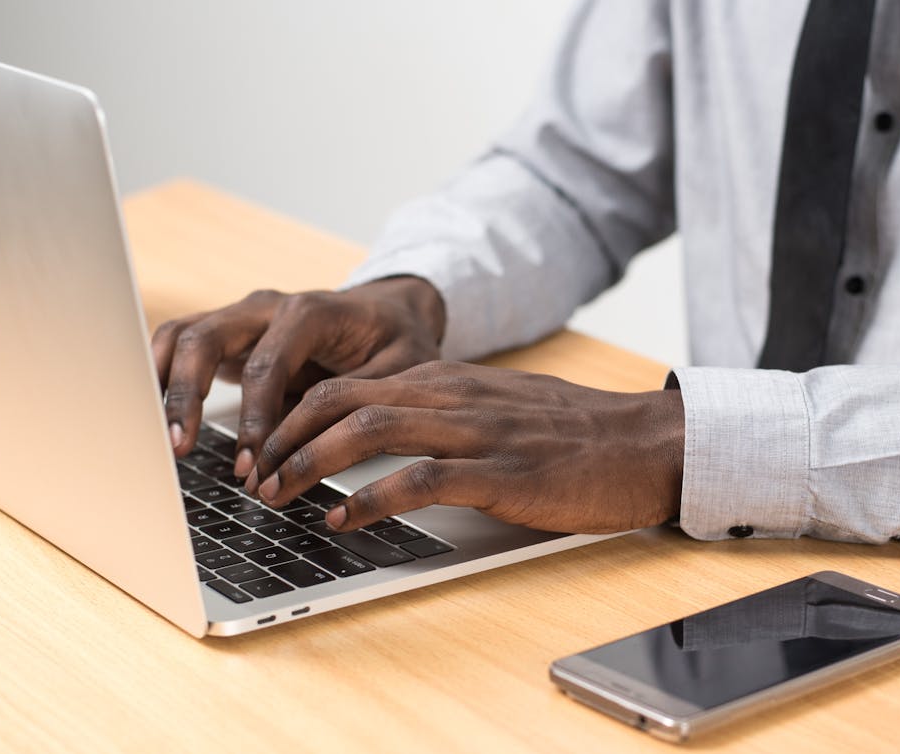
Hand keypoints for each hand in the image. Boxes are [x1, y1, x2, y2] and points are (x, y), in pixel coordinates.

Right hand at [151, 277, 445, 473]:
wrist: (389, 312)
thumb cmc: (396, 341)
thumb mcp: (398, 370)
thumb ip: (359, 401)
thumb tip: (322, 448)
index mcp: (310, 311)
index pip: (266, 364)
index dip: (254, 418)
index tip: (251, 464)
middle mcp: (266, 307)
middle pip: (206, 338)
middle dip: (188, 395)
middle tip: (178, 448)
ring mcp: (240, 317)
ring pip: (181, 336)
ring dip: (163, 385)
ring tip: (156, 438)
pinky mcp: (226, 335)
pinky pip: (178, 346)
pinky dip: (160, 377)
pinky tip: (152, 418)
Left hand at [248, 361, 685, 534]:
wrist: (646, 443)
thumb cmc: (576, 435)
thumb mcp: (500, 407)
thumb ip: (445, 412)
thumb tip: (385, 431)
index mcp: (450, 381)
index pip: (349, 383)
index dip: (293, 414)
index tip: (261, 448)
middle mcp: (455, 397)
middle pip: (343, 398)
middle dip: (283, 435)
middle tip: (252, 476)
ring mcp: (478, 433)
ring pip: (370, 428)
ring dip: (309, 462)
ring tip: (277, 494)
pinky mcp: (502, 474)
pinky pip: (421, 478)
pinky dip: (370, 498)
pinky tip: (342, 519)